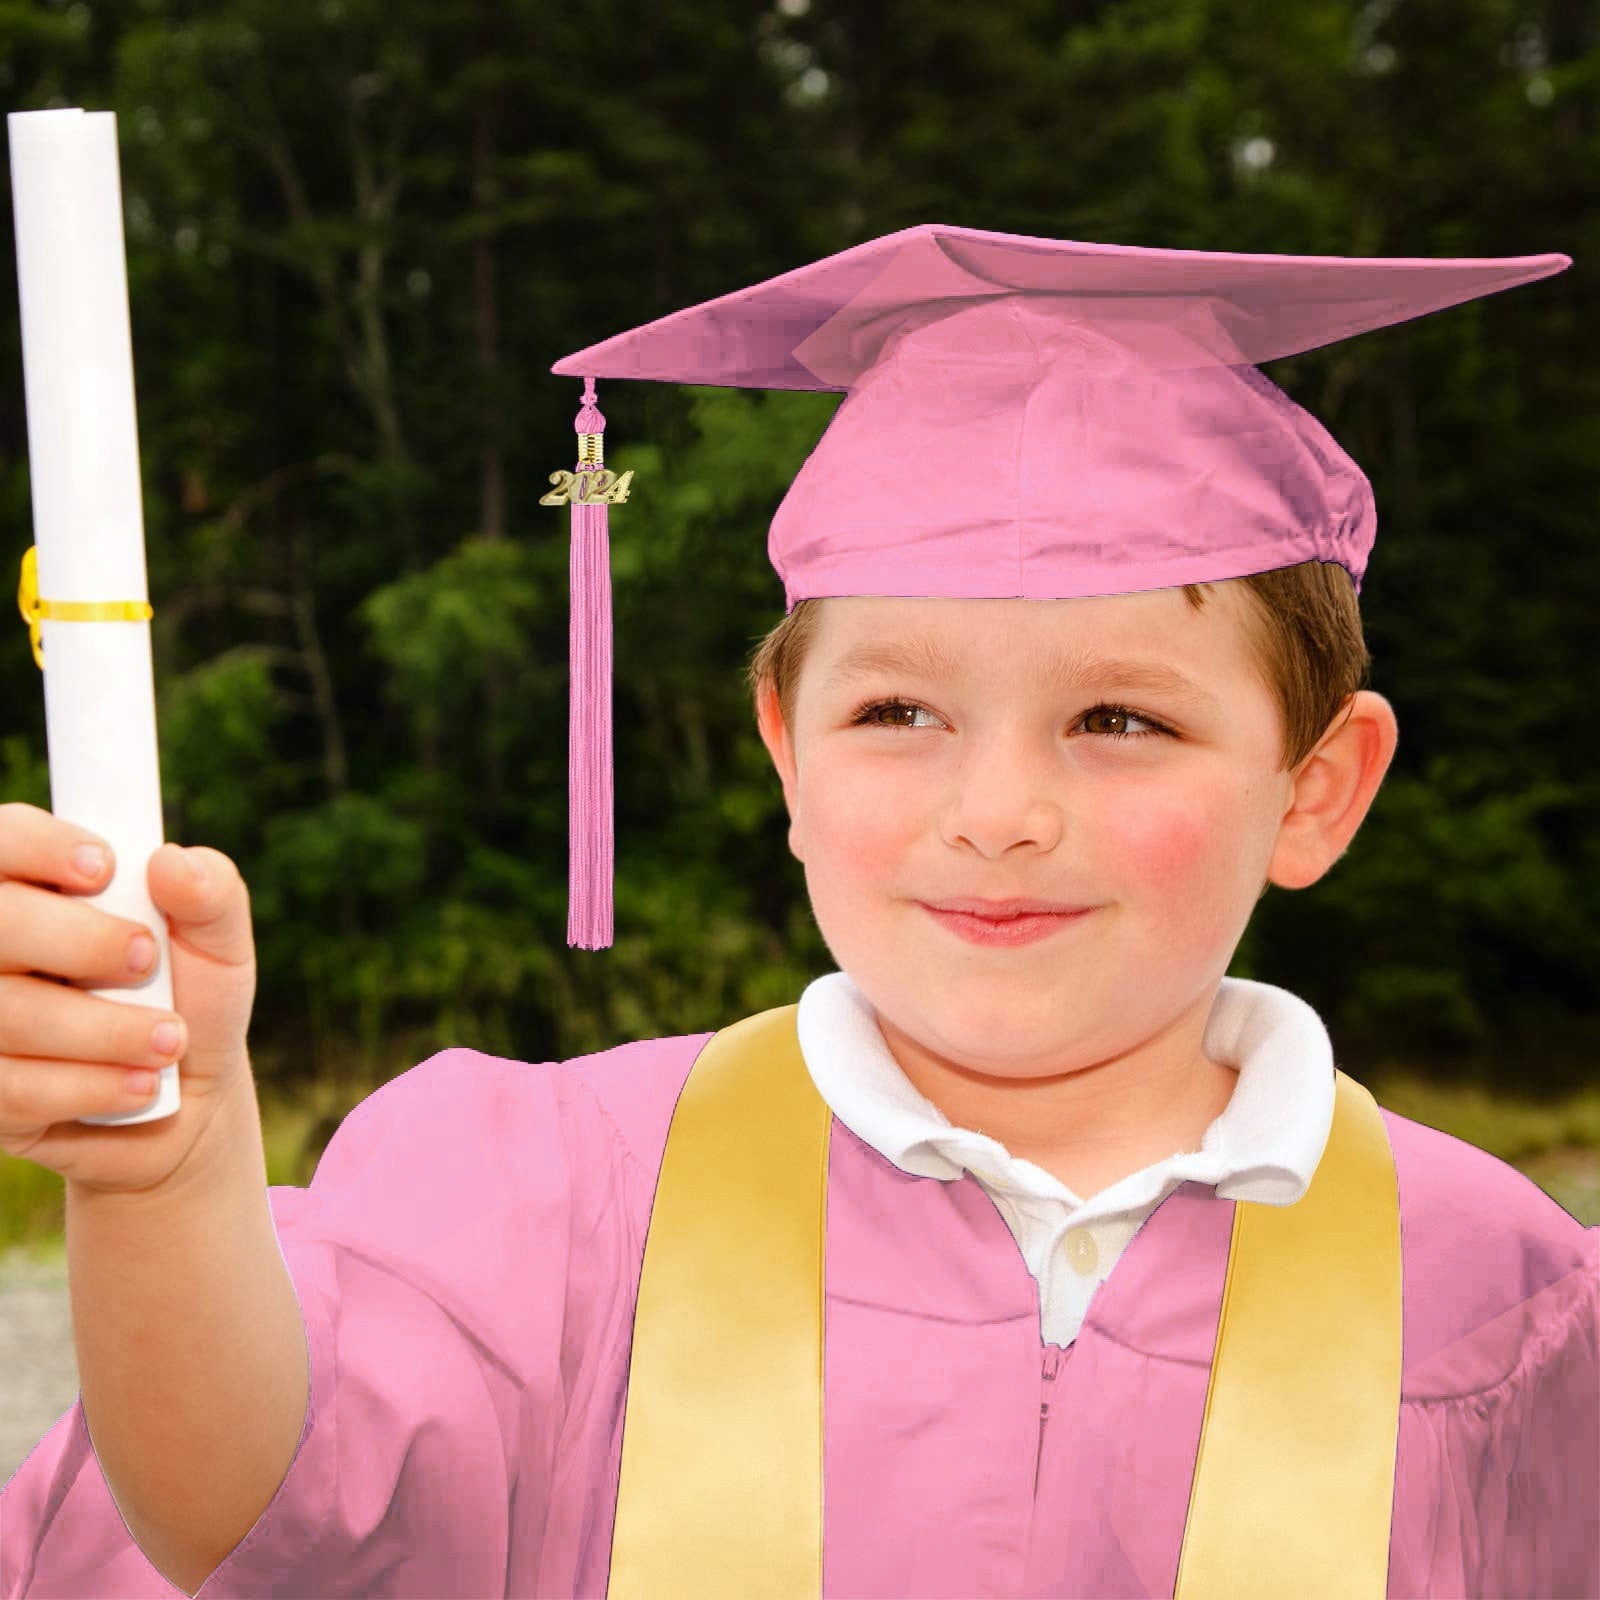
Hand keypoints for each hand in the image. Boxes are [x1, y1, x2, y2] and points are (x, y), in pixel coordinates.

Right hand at [0, 802, 259, 1195]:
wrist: (189, 1096)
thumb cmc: (191, 997)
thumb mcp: (218, 941)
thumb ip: (210, 893)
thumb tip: (173, 861)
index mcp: (35, 889)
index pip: (3, 838)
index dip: (39, 847)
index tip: (104, 868)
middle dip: (84, 943)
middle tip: (148, 962)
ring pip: (8, 1014)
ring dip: (108, 1031)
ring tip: (170, 1041)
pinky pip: (12, 1088)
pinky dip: (94, 1086)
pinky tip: (139, 1085)